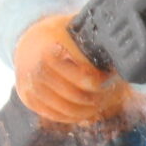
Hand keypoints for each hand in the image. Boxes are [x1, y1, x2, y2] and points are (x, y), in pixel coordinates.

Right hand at [14, 15, 128, 125]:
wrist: (28, 40)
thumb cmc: (59, 34)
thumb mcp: (74, 28)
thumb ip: (92, 38)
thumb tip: (117, 51)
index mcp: (49, 53)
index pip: (84, 77)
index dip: (100, 81)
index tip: (110, 77)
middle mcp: (36, 72)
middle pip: (76, 96)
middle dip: (96, 98)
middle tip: (109, 94)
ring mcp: (30, 88)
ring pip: (65, 109)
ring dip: (87, 110)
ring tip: (100, 103)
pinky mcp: (29, 100)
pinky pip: (54, 115)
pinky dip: (72, 116)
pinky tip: (84, 110)